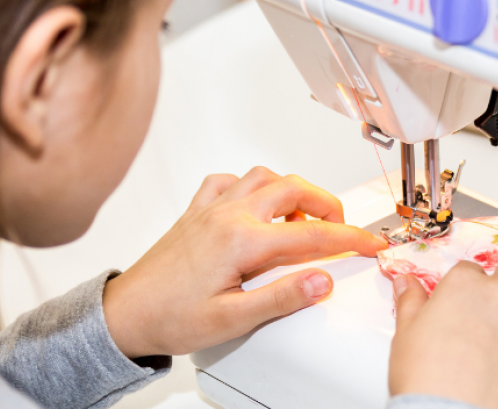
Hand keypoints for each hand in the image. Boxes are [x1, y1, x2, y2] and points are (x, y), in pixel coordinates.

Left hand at [102, 167, 387, 357]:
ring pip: (263, 177)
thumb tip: (322, 280)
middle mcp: (228, 215)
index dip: (350, 238)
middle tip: (342, 229)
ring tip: (305, 216)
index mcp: (241, 241)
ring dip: (292, 190)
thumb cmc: (170, 318)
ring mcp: (211, 209)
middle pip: (294, 190)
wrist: (126, 315)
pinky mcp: (197, 211)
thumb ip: (281, 298)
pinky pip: (228, 181)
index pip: (312, 234)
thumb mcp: (232, 320)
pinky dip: (251, 185)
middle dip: (328, 204)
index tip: (371, 244)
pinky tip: (256, 205)